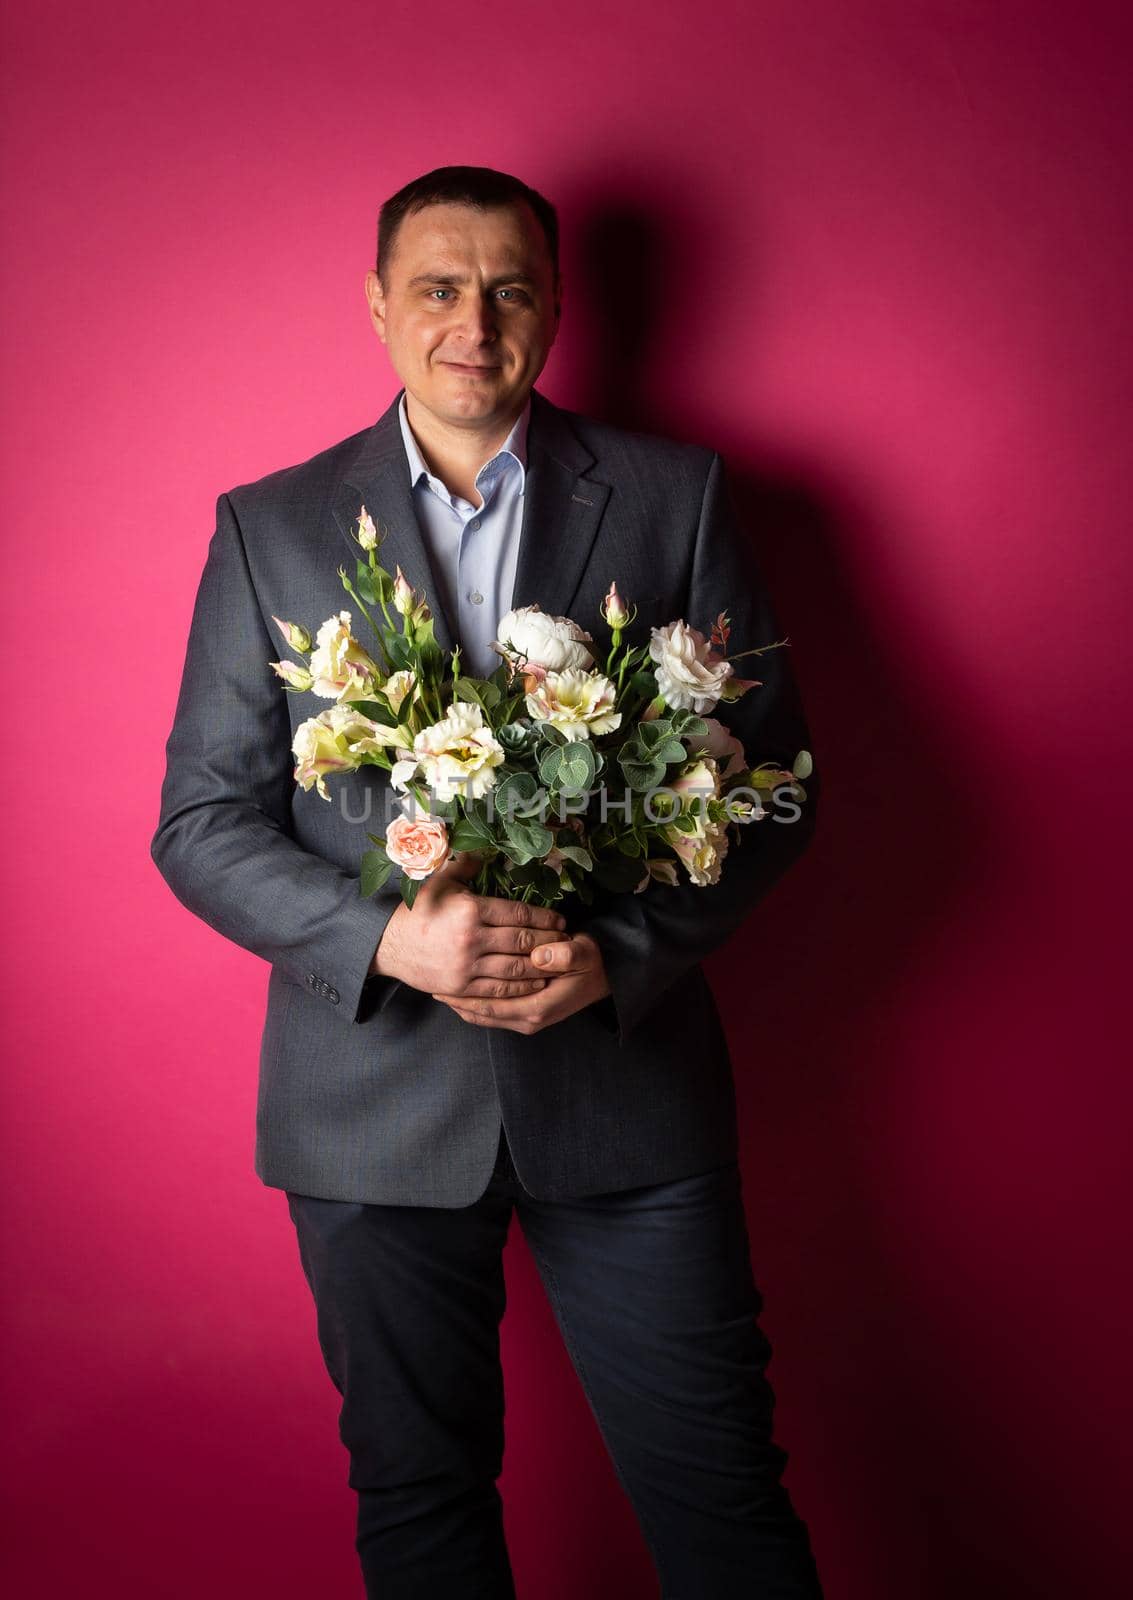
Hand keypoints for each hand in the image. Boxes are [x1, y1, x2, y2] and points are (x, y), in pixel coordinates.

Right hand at [370, 852, 567, 999]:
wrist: (388, 944)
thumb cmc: (416, 910)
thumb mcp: (439, 881)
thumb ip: (466, 865)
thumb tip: (486, 847)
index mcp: (470, 909)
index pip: (518, 913)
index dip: (543, 917)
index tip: (559, 920)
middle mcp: (472, 938)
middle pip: (522, 941)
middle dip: (549, 941)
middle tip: (567, 941)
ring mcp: (467, 965)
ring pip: (515, 968)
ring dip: (541, 965)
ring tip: (558, 962)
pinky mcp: (462, 986)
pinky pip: (499, 989)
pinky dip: (522, 987)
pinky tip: (537, 982)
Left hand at [431, 931, 610, 1034]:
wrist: (605, 977)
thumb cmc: (590, 962)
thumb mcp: (583, 953)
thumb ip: (564, 955)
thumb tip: (539, 956)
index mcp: (538, 1006)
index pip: (491, 1005)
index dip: (464, 995)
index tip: (439, 982)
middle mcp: (530, 1018)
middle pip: (482, 1014)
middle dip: (455, 1001)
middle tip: (429, 985)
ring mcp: (528, 1019)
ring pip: (486, 1016)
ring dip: (462, 1004)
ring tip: (438, 988)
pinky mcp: (527, 1015)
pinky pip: (494, 1013)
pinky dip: (475, 1006)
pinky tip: (461, 993)